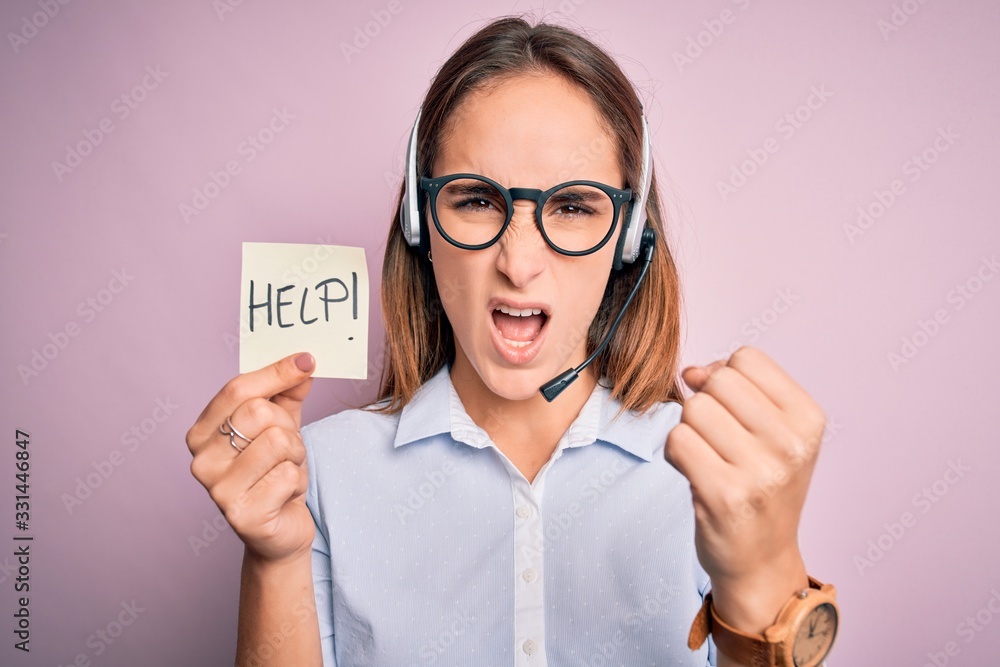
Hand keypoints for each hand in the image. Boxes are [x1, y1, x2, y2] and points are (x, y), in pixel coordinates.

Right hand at [186, 352, 316, 564]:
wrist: (280, 531)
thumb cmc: (275, 474)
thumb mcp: (281, 428)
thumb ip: (287, 394)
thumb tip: (302, 364)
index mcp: (203, 433)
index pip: (237, 389)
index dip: (276, 372)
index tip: (306, 361)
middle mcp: (202, 460)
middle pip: (259, 412)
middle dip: (288, 425)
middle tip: (289, 447)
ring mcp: (218, 490)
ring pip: (278, 442)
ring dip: (296, 455)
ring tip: (286, 470)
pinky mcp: (241, 515)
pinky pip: (287, 475)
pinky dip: (297, 482)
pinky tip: (284, 495)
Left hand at [664, 346, 825, 631]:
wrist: (761, 559)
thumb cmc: (761, 485)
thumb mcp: (771, 430)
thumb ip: (734, 387)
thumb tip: (691, 371)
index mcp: (808, 419)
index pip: (746, 357)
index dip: (725, 376)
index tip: (730, 409)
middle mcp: (791, 445)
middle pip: (717, 381)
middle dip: (705, 402)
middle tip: (718, 439)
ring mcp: (760, 472)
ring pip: (693, 409)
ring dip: (689, 430)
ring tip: (709, 458)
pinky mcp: (724, 496)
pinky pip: (677, 441)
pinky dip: (675, 453)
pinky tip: (695, 474)